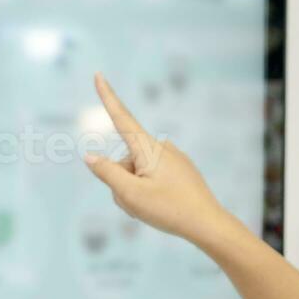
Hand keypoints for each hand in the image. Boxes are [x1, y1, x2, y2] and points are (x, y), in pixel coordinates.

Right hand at [83, 72, 238, 247]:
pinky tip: (165, 206)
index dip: (107, 97)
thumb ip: (107, 173)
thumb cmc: (169, 209)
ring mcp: (172, 158)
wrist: (208, 224)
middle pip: (124, 162)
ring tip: (155, 209)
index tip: (98, 74)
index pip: (121, 117)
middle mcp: (161, 147)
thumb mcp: (130, 195)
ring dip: (135, 192)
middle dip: (122, 184)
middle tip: (141, 205)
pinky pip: (152, 178)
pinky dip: (150, 192)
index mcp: (148, 148)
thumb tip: (90, 156)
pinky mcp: (179, 170)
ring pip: (137, 174)